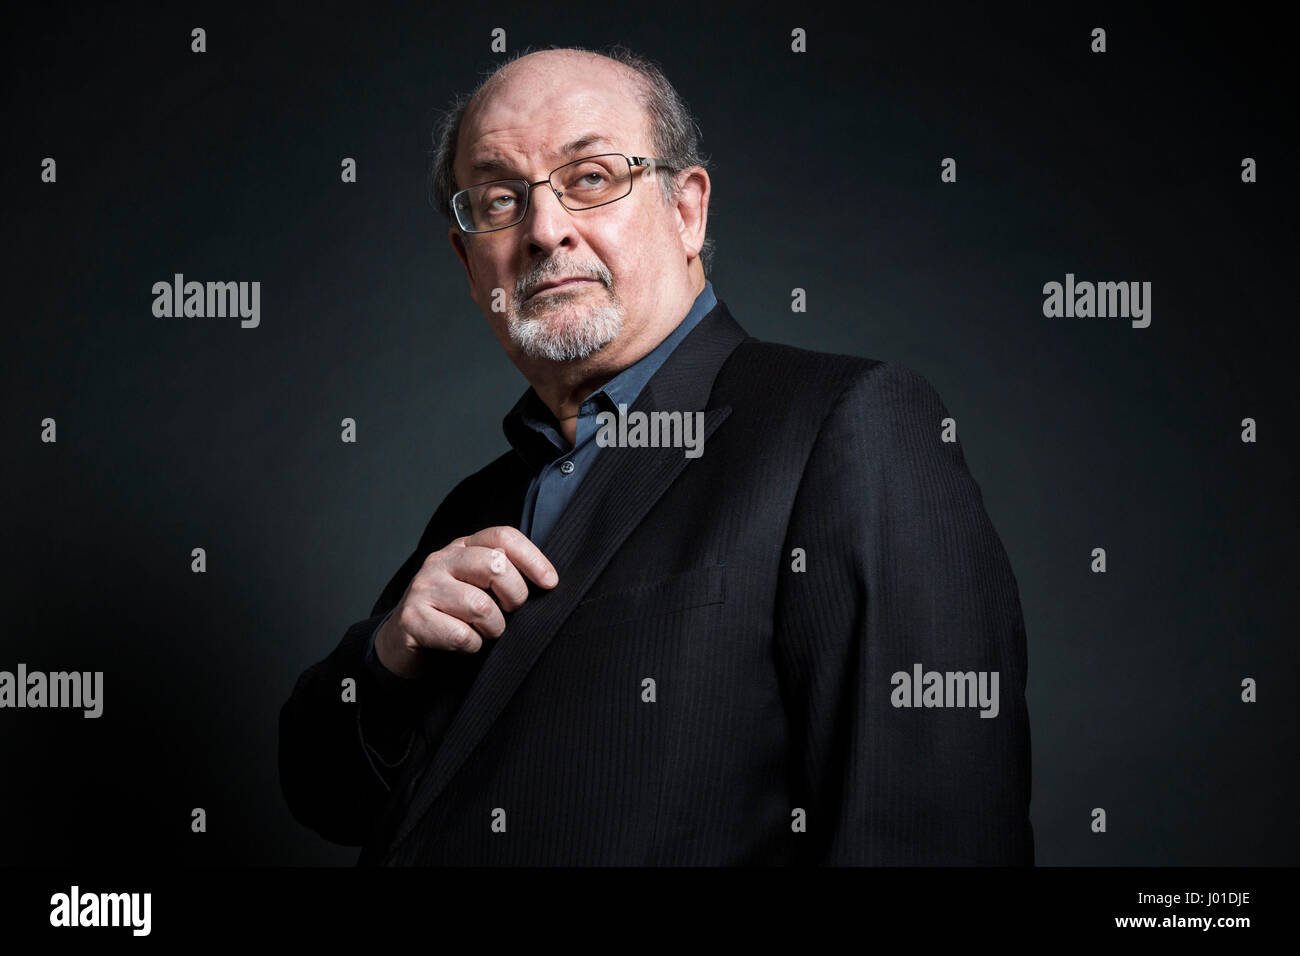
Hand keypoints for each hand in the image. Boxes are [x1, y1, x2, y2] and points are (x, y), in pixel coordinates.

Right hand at [374, 526, 557, 677]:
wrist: (402, 641)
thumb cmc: (452, 613)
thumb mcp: (478, 585)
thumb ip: (503, 575)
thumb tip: (547, 582)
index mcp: (462, 547)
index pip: (503, 536)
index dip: (532, 558)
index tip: (550, 583)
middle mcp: (441, 560)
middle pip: (495, 565)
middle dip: (515, 595)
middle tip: (511, 612)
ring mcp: (424, 587)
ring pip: (480, 605)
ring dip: (494, 628)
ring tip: (487, 632)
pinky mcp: (412, 618)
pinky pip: (460, 635)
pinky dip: (473, 646)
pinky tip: (466, 643)